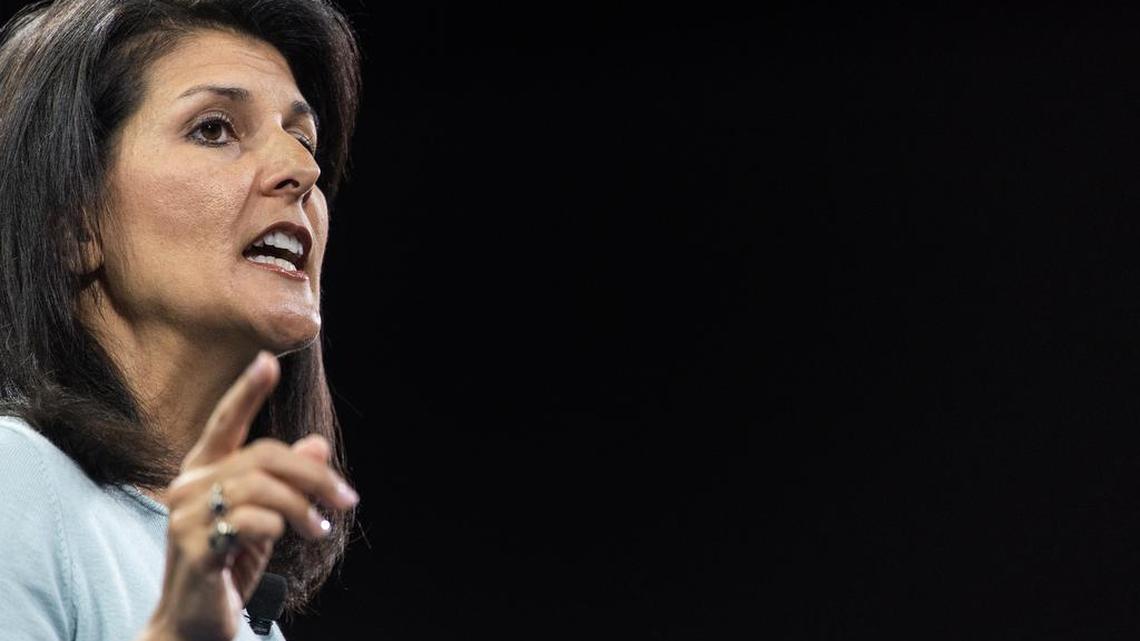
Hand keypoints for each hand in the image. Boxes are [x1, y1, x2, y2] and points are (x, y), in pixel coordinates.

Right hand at [148, 351, 358, 640]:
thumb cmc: (229, 566)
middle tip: (344, 497)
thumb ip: (286, 481)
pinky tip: (291, 539)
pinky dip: (279, 525)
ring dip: (303, 505)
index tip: (268, 361)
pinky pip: (249, 522)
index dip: (247, 392)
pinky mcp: (195, 550)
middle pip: (264, 456)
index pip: (225, 423)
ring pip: (261, 487)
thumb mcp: (266, 517)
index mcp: (203, 473)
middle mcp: (187, 487)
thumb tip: (317, 443)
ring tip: (320, 527)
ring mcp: (186, 518)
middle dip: (314, 474)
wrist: (194, 624)